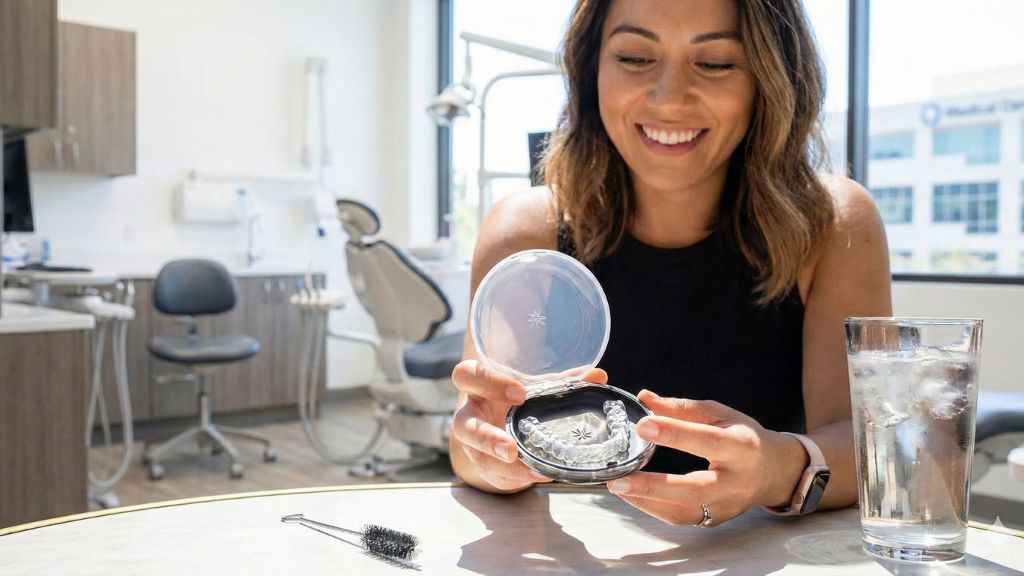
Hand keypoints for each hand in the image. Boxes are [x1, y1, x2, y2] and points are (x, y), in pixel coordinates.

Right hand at [450, 360, 607, 491]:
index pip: (468, 375)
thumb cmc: (516, 399)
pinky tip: (540, 475)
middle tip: (512, 447)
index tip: (520, 393)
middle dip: (486, 438)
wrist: (502, 423)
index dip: (490, 382)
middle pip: (463, 425)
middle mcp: (470, 415)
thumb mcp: (535, 387)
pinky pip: (496, 475)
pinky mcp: (485, 466)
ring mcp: (474, 444)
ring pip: (479, 458)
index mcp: (478, 385)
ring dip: (504, 467)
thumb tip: (598, 375)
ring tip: (532, 470)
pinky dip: (519, 477)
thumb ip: (563, 381)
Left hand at [606, 390, 806, 525]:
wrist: (775, 472)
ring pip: (684, 512)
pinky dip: (654, 509)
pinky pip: (681, 519)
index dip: (674, 433)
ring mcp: (726, 506)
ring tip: (618, 486)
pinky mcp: (715, 520)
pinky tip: (633, 496)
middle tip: (619, 479)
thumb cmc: (744, 436)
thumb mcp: (721, 413)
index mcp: (741, 446)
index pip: (706, 440)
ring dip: (646, 502)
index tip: (642, 425)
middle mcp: (735, 481)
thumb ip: (682, 408)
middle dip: (653, 486)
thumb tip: (645, 398)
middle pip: (693, 489)